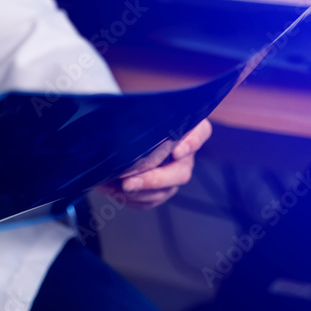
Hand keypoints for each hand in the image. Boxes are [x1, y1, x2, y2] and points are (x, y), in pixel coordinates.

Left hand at [98, 119, 212, 208]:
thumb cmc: (140, 118)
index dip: (191, 143)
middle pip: (181, 172)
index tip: (176, 151)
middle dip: (153, 180)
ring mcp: (175, 175)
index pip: (200, 133)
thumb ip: (144, 112)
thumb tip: (123, 113)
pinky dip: (129, 199)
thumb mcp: (144, 110)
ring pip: (165, 191)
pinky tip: (110, 190)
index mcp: (189, 129)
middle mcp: (186, 155)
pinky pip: (150, 201)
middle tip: (128, 183)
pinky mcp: (162, 190)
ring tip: (113, 187)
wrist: (128, 133)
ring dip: (138, 193)